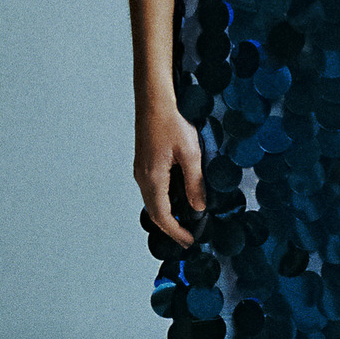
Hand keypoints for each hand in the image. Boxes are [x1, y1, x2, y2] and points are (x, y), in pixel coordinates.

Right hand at [134, 101, 205, 248]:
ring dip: (167, 212)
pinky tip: (176, 194)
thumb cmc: (172, 120)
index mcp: (152, 178)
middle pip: (154, 211)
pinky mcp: (144, 160)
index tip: (190, 241)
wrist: (154, 96)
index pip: (163, 216)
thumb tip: (199, 207)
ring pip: (152, 199)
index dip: (176, 232)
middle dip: (171, 226)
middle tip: (187, 235)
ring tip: (185, 219)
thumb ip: (195, 182)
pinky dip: (163, 198)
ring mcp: (141, 168)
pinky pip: (152, 187)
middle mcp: (142, 176)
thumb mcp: (191, 152)